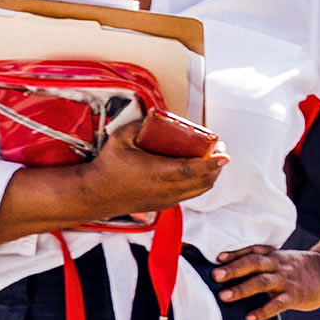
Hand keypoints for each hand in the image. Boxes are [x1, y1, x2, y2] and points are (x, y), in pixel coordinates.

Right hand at [81, 139, 227, 221]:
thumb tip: (156, 114)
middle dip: (216, 167)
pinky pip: (189, 195)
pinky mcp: (163, 204)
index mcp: (159, 173)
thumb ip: (140, 125)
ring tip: (212, 161)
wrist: (95, 194)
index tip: (225, 155)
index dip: (212, 163)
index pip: (193, 170)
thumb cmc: (107, 166)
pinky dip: (198, 184)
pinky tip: (196, 173)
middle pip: (203, 182)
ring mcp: (166, 199)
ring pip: (198, 191)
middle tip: (219, 150)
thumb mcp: (121, 138)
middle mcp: (167, 189)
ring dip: (209, 177)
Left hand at [212, 243, 319, 319]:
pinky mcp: (295, 296)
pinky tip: (250, 318)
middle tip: (215, 276)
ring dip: (242, 289)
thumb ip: (261, 264)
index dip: (235, 253)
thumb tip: (230, 272)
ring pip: (262, 282)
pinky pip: (277, 304)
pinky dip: (263, 311)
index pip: (253, 251)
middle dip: (233, 269)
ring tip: (224, 297)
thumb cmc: (297, 269)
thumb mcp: (281, 260)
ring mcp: (287, 280)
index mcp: (274, 256)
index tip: (217, 258)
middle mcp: (278, 265)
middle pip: (254, 263)